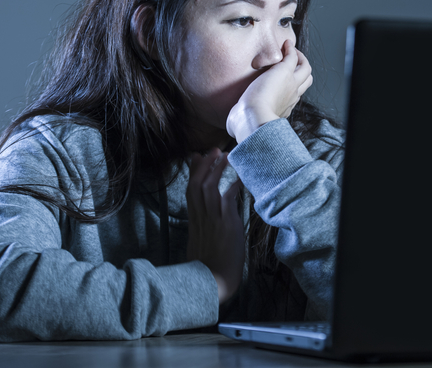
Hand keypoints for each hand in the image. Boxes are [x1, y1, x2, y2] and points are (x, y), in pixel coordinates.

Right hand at [185, 149, 243, 303]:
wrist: (212, 282)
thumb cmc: (211, 267)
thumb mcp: (203, 244)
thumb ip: (205, 229)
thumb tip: (208, 221)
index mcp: (195, 222)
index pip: (191, 191)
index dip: (194, 173)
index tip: (196, 158)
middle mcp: (201, 218)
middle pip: (196, 184)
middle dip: (204, 165)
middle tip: (212, 150)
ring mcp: (212, 219)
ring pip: (208, 187)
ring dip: (216, 169)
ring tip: (224, 155)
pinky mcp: (225, 223)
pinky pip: (227, 197)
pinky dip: (233, 184)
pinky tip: (241, 175)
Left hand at [226, 39, 312, 142]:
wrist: (254, 118)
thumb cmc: (247, 123)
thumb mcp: (249, 122)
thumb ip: (242, 121)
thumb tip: (230, 127)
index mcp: (285, 108)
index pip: (295, 95)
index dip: (292, 86)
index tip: (283, 80)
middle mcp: (292, 96)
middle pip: (307, 81)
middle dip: (301, 70)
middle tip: (293, 62)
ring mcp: (291, 83)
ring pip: (305, 68)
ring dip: (300, 58)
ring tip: (291, 50)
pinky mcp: (285, 71)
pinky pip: (293, 56)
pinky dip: (291, 48)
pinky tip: (286, 44)